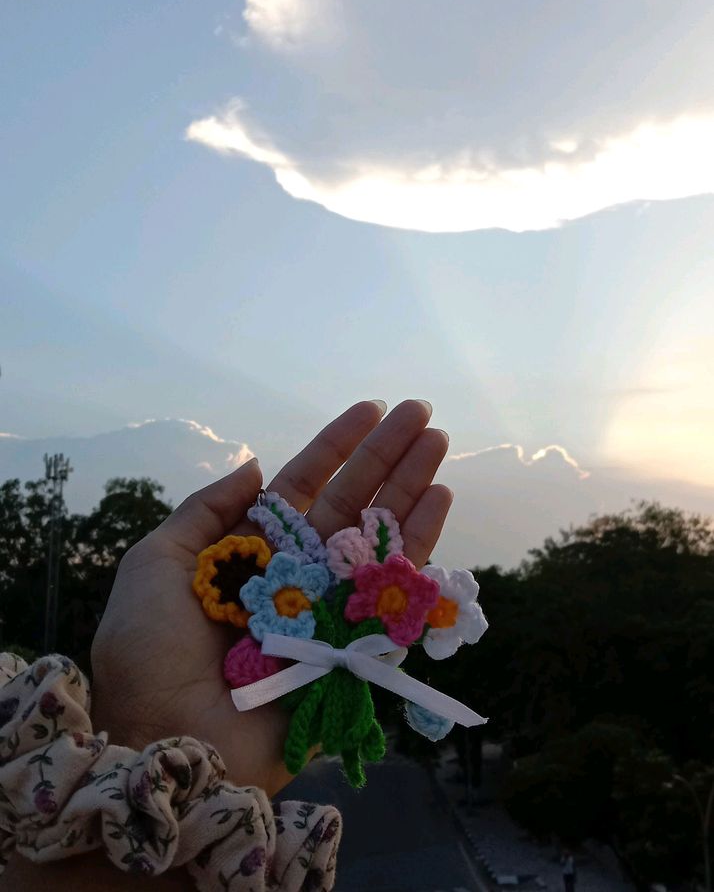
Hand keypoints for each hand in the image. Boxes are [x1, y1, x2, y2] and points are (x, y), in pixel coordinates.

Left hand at [91, 400, 451, 795]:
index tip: (369, 409)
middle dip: (385, 455)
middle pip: (350, 501)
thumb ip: (205, 510)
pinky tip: (438, 498)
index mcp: (251, 551)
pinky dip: (420, 542)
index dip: (336, 446)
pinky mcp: (357, 644)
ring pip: (378, 533)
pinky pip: (395, 586)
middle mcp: (296, 573)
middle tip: (420, 411)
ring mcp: (330, 607)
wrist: (167, 734)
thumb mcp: (156, 562)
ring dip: (410, 486)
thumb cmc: (149, 651)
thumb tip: (254, 465)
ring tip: (438, 442)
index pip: (302, 484)